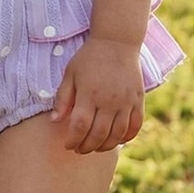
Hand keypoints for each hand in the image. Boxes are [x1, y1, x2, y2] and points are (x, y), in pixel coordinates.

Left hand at [50, 38, 144, 153]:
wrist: (117, 42)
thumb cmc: (89, 58)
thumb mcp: (70, 74)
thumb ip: (63, 98)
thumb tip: (55, 121)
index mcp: (89, 94)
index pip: (80, 126)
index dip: (73, 140)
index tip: (68, 145)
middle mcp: (109, 101)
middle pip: (98, 134)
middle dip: (87, 147)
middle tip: (80, 150)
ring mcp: (126, 102)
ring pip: (118, 134)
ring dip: (106, 146)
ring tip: (96, 147)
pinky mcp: (138, 100)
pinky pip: (135, 125)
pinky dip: (127, 137)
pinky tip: (118, 140)